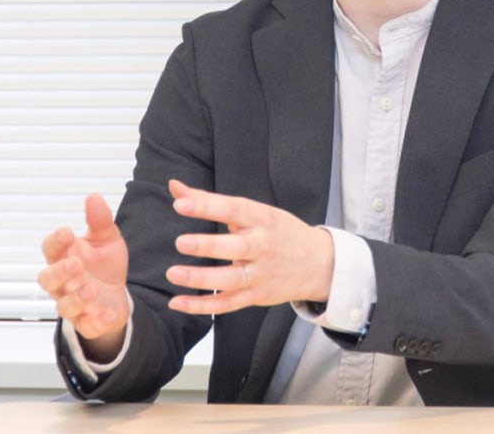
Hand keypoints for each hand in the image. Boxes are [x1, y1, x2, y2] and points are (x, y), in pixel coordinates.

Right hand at [37, 193, 130, 359]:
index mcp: (65, 257)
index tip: (67, 232)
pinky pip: (87, 325)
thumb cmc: (104, 265)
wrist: (117, 295)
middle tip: (77, 264)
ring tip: (91, 289)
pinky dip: (96, 321)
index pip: (50, 249)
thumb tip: (93, 197)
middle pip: (48, 279)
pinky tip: (107, 313)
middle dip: (60, 272)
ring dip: (76, 298)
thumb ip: (100, 221)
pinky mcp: (87, 323)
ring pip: (63, 305)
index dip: (55, 241)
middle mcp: (63, 282)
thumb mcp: (107, 240)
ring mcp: (73, 304)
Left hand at [163, 179, 334, 315]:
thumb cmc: (279, 232)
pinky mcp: (257, 296)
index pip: (233, 210)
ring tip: (173, 273)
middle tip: (180, 242)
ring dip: (201, 279)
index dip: (207, 206)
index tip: (180, 203)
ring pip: (231, 279)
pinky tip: (178, 302)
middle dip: (208, 245)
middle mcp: (263, 246)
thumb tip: (174, 187)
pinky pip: (228, 303)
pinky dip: (203, 305)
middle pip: (236, 247)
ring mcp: (261, 274)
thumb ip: (211, 201)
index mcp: (262, 219)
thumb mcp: (254, 211)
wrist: (319, 264)